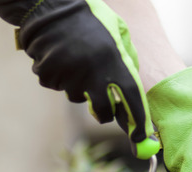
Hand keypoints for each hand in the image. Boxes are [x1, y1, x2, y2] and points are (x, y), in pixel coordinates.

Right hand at [0, 0, 156, 157]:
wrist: (51, 5)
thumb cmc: (89, 19)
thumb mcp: (116, 35)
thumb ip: (125, 60)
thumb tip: (131, 90)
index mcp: (115, 62)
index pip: (132, 100)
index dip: (139, 123)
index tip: (141, 139)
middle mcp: (94, 73)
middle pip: (103, 112)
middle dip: (104, 114)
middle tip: (101, 108)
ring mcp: (70, 76)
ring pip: (78, 97)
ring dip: (78, 86)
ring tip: (76, 60)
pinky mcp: (50, 76)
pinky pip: (57, 86)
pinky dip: (58, 76)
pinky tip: (59, 57)